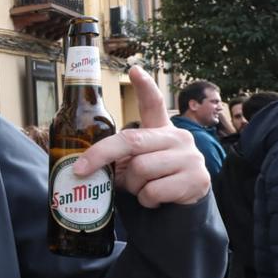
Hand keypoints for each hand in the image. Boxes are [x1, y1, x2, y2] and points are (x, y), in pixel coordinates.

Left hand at [72, 65, 209, 207]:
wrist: (183, 207)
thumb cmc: (153, 180)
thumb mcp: (136, 163)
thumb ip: (119, 155)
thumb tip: (81, 164)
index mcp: (161, 130)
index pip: (153, 104)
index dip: (144, 87)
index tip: (134, 70)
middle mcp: (179, 138)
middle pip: (131, 141)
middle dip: (102, 156)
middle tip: (81, 170)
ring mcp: (191, 157)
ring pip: (141, 169)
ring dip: (132, 185)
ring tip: (141, 188)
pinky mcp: (196, 179)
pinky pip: (153, 190)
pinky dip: (146, 200)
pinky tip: (155, 199)